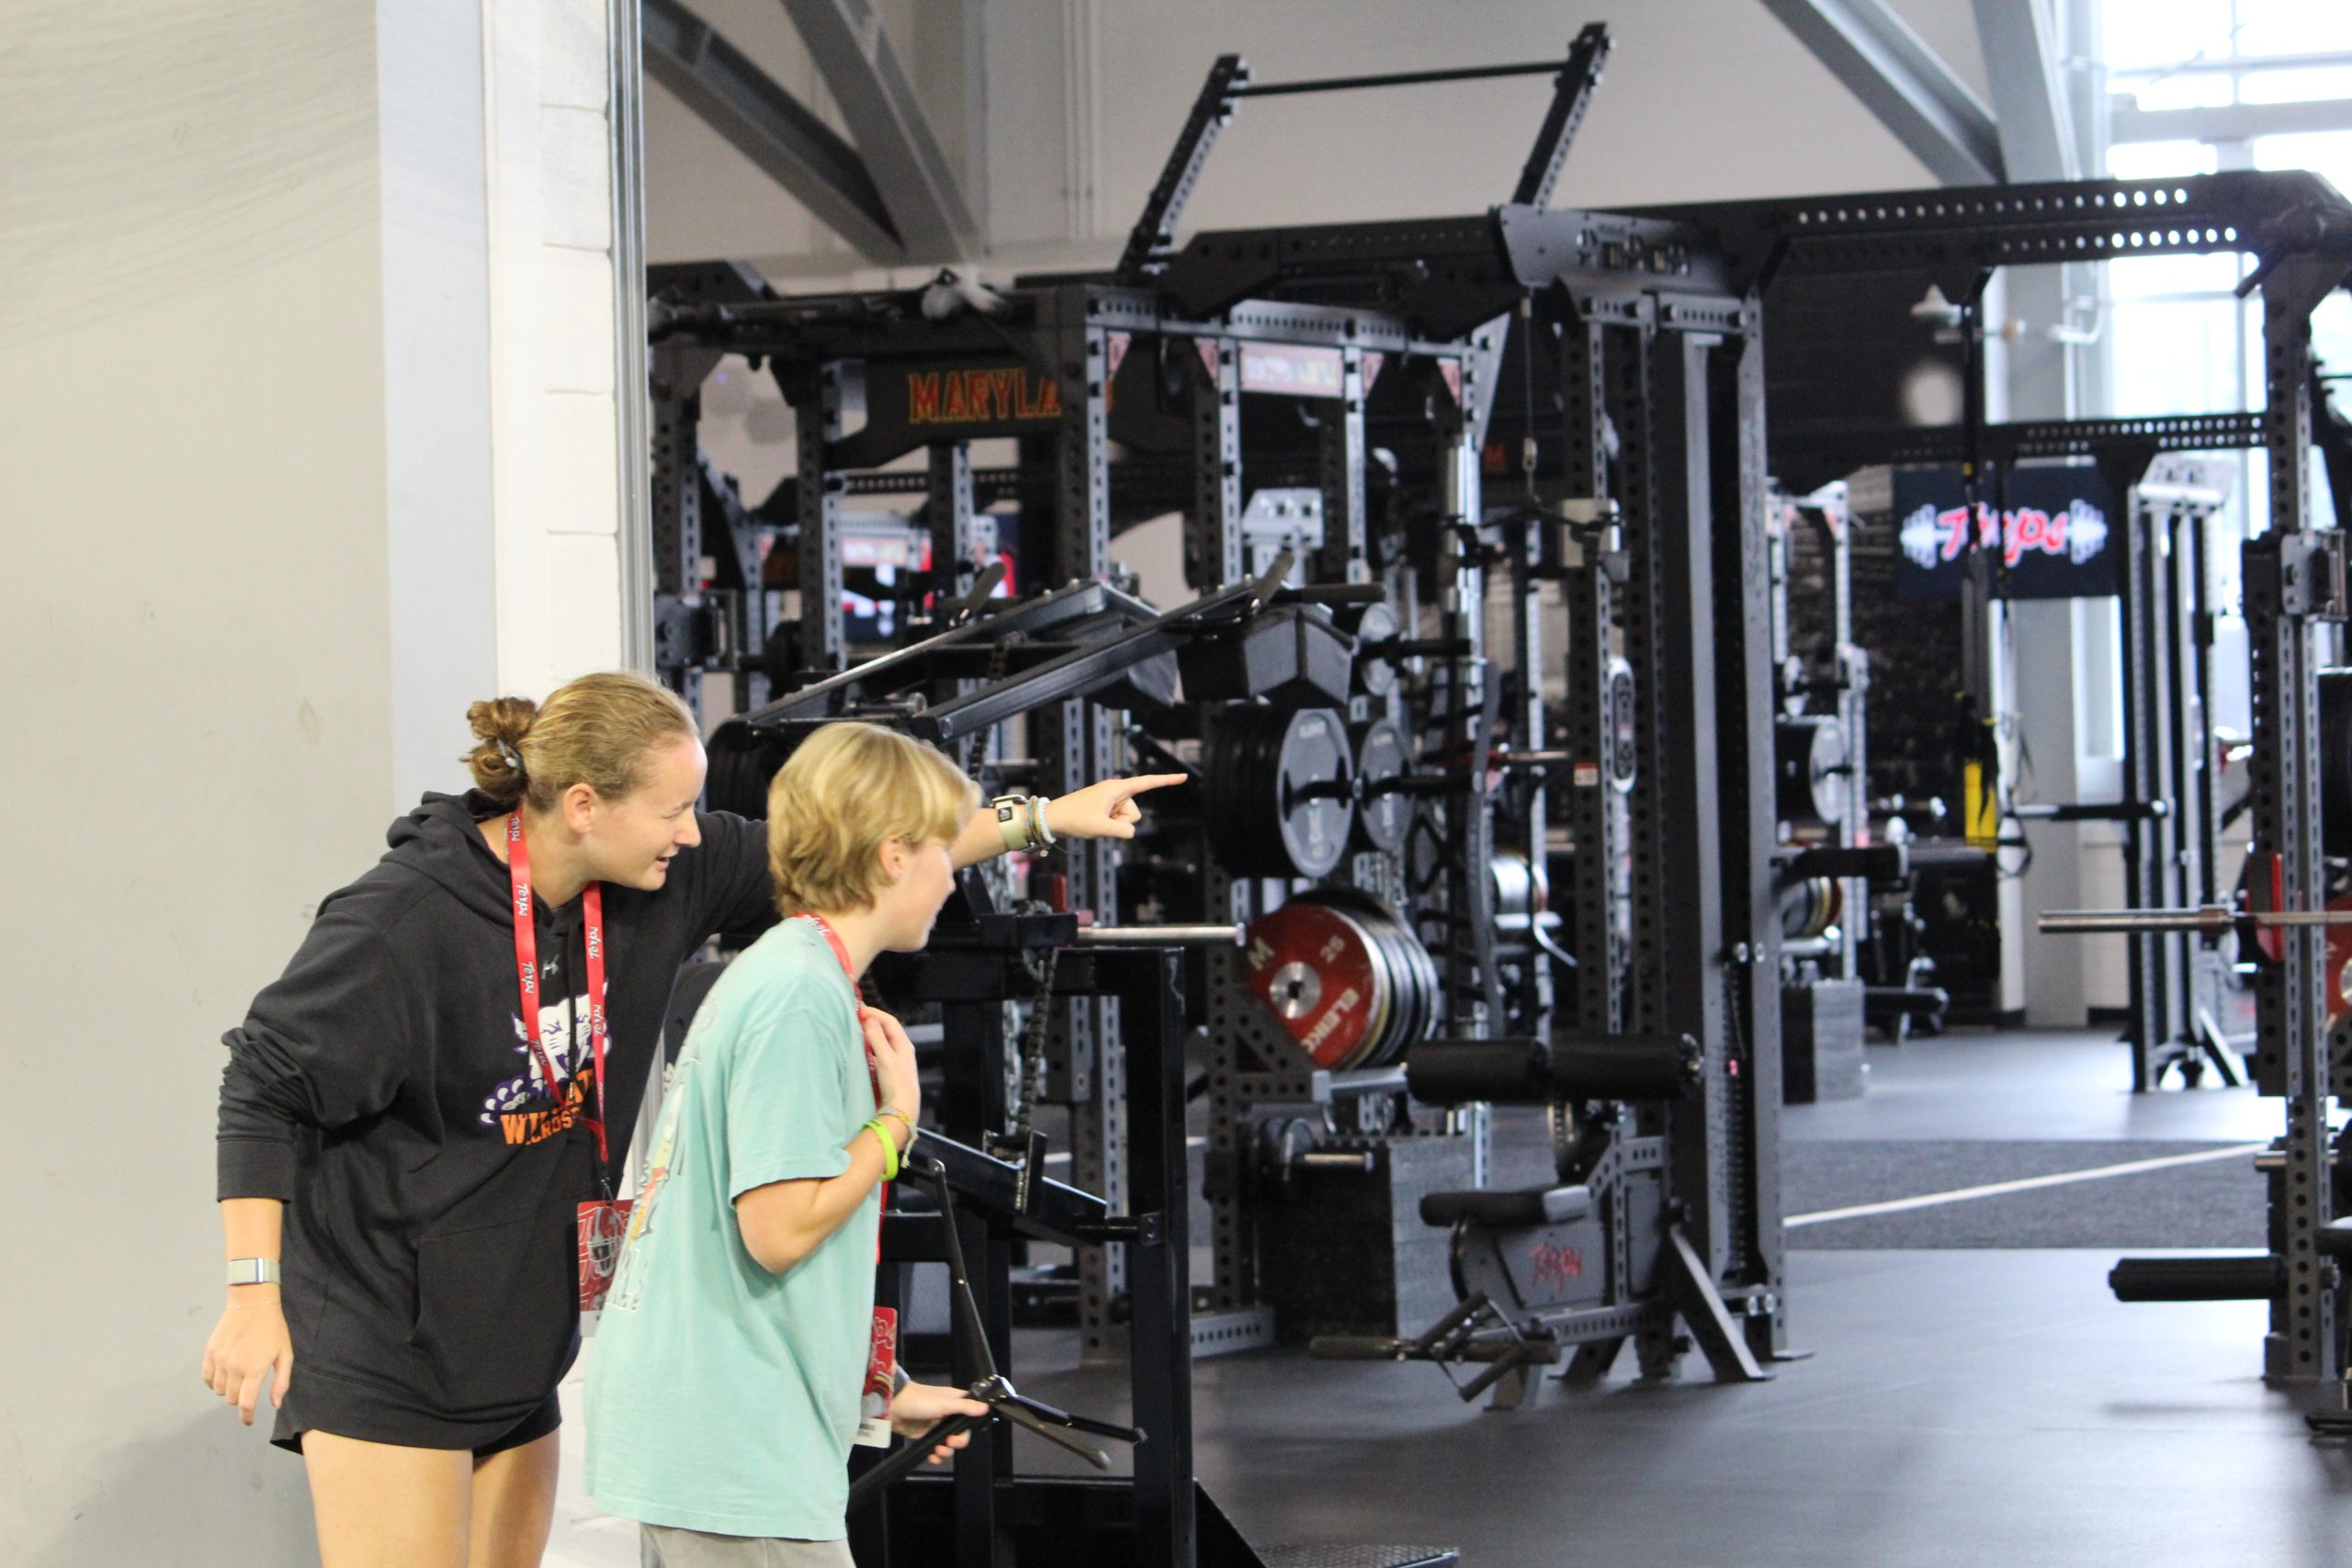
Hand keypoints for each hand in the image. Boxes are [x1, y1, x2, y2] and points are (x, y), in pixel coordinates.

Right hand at [201, 1291, 292, 1425]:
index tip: (247, 1421)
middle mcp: (234, 1367)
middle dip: (240, 1399)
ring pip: (217, 1390)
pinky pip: (206, 1377)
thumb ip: (281, 1381)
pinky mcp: (210, 1352)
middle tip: (248, 1388)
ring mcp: (220, 1360)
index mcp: (255, 1370)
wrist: (253, 1303)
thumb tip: (274, 1404)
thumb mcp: (285, 1354)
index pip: (246, 1404)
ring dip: (227, 1389)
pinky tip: (223, 1375)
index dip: (246, 1417)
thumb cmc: (273, 1329)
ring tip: (238, 1377)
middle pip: (231, 1398)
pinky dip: (213, 1381)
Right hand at [860, 1005, 922, 1135]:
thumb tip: (869, 1018)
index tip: (859, 1009)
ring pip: (882, 1041)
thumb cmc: (896, 1084)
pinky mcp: (889, 1071)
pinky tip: (861, 1049)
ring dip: (870, 1033)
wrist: (902, 1111)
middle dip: (872, 1021)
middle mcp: (902, 1050)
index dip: (875, 1013)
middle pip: (887, 1030)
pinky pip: (878, 1053)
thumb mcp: (885, 1058)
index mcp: (904, 1045)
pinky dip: (869, 1047)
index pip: (890, 1021)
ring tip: (856, 1029)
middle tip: (856, 1017)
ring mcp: (896, 1061)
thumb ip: (877, 1038)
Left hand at [890, 1380, 991, 1462]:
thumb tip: (986, 1408)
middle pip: (960, 1434)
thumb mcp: (944, 1403)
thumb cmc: (920, 1401)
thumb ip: (965, 1407)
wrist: (893, 1406)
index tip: (962, 1434)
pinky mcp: (924, 1436)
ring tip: (938, 1451)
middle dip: (957, 1443)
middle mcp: (947, 1415)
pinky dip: (935, 1455)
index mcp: (954, 1403)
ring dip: (945, 1451)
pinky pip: (934, 1449)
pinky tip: (932, 1457)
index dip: (969, 1429)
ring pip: (948, 1444)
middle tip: (950, 1443)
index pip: (970, 1418)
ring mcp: (935, 1427)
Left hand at [1045, 773, 1187, 841]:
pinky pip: (1116, 823)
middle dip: (1122, 823)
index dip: (1167, 780)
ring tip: (1094, 823)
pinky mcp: (1104, 809)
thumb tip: (1130, 832)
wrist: (1052, 819)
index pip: (1147, 782)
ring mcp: (1109, 801)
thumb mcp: (1101, 828)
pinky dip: (1108, 827)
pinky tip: (1093, 825)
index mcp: (1116, 788)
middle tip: (1100, 822)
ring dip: (1113, 826)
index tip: (1184, 776)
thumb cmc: (1075, 819)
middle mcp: (1115, 792)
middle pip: (1134, 813)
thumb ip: (1123, 832)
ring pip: (1125, 821)